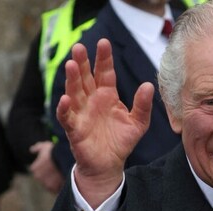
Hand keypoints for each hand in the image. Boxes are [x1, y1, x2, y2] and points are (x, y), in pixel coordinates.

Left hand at [28, 141, 64, 193]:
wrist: (65, 159)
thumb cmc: (54, 152)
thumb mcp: (44, 146)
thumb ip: (36, 148)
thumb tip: (31, 150)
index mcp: (34, 169)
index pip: (36, 170)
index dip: (43, 167)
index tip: (49, 165)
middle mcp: (38, 178)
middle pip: (43, 179)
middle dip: (48, 176)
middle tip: (55, 171)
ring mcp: (46, 185)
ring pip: (49, 185)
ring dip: (54, 182)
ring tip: (60, 176)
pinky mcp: (55, 190)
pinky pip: (56, 189)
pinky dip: (59, 187)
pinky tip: (64, 181)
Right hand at [56, 38, 153, 205]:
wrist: (109, 165)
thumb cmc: (120, 142)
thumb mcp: (137, 124)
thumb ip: (143, 106)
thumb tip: (149, 86)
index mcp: (107, 95)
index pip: (104, 72)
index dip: (104, 58)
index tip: (104, 43)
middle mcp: (92, 100)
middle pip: (85, 77)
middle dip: (82, 62)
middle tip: (80, 47)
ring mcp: (81, 112)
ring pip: (74, 91)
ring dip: (72, 79)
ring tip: (71, 65)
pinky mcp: (74, 128)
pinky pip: (66, 116)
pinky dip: (64, 108)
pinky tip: (65, 99)